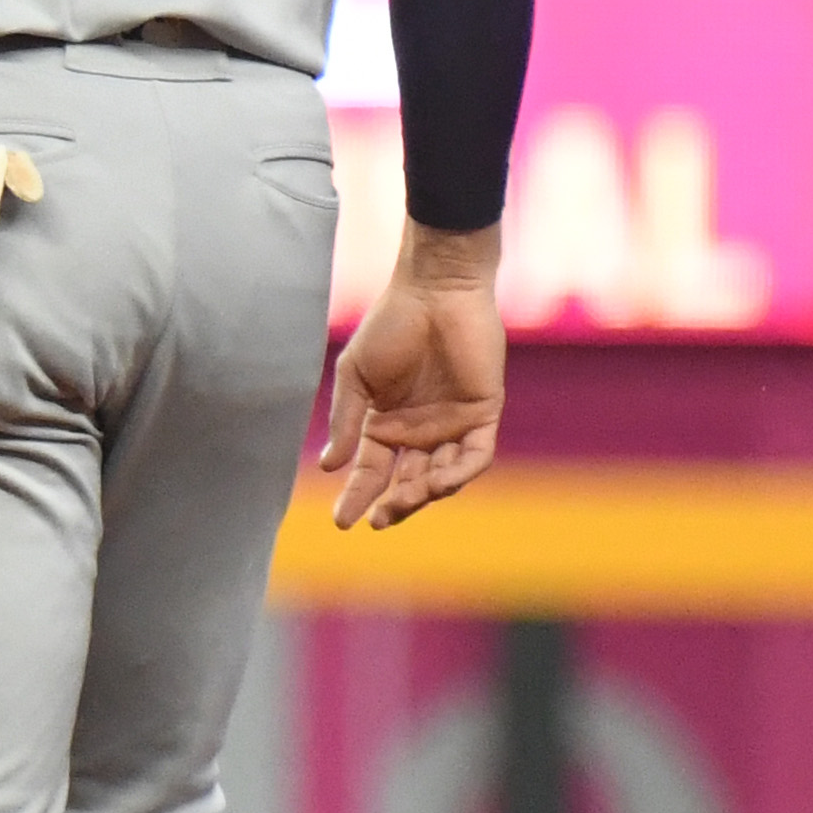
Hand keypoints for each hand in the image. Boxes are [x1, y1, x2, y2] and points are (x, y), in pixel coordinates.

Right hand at [322, 223, 507, 530]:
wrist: (435, 292)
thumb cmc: (390, 326)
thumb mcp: (355, 377)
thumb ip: (346, 421)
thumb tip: (330, 466)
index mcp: (386, 423)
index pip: (372, 471)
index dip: (357, 496)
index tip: (341, 520)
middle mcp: (420, 431)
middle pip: (408, 482)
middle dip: (394, 505)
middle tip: (378, 520)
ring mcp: (453, 425)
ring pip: (442, 476)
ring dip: (423, 494)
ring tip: (404, 499)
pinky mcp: (483, 414)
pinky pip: (475, 456)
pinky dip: (458, 473)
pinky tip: (437, 482)